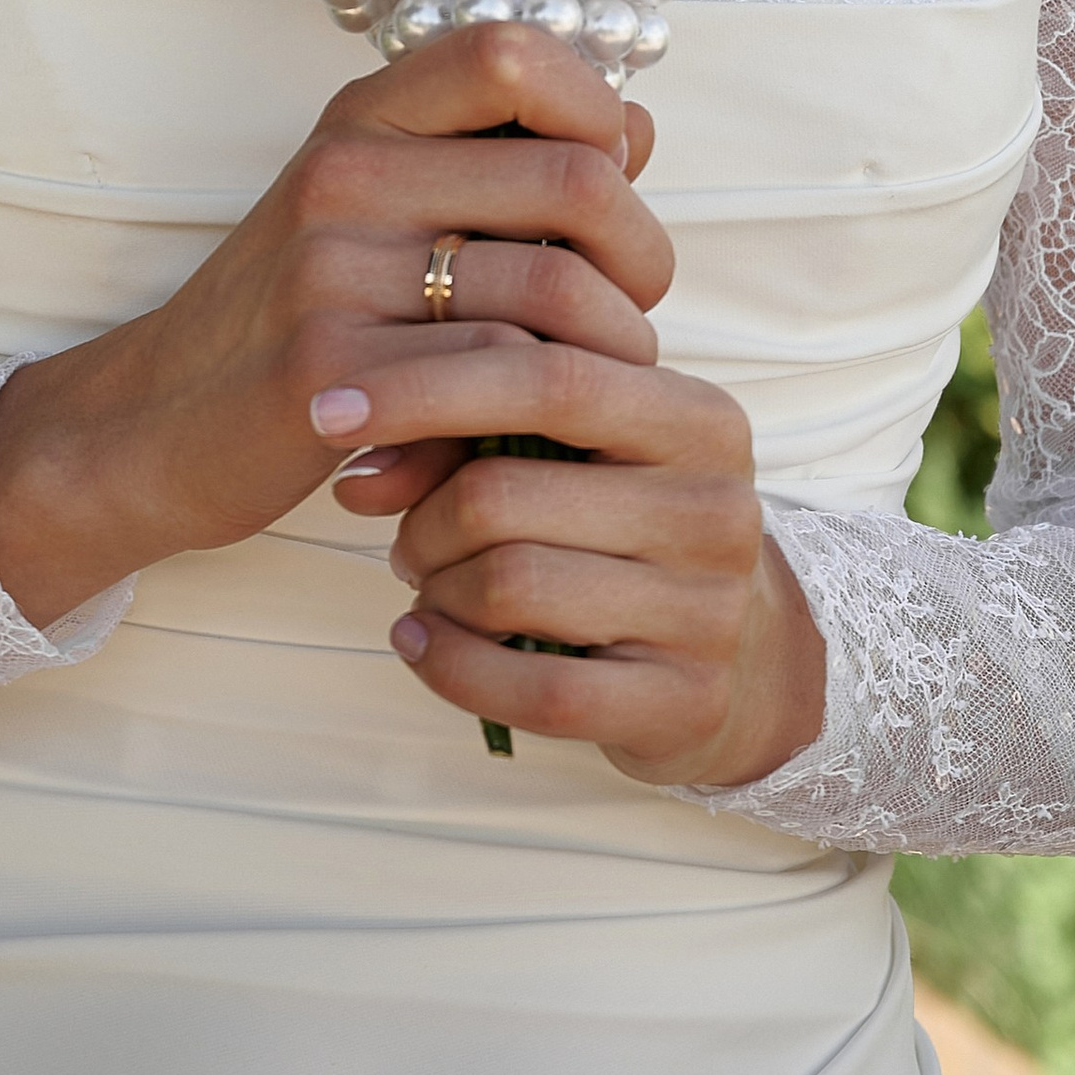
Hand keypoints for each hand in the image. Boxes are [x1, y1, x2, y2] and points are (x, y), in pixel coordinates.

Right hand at [0, 23, 668, 629]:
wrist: (157, 421)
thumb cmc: (299, 312)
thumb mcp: (380, 204)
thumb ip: (497, 160)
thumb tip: (633, 125)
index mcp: (364, 117)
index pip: (511, 48)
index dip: (596, 108)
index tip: (609, 182)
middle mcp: (346, 173)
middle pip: (574, 177)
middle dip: (642, 252)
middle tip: (633, 305)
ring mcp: (332, 270)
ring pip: (555, 289)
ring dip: (614, 348)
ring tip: (599, 378)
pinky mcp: (330, 371)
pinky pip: (498, 379)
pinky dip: (544, 414)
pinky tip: (532, 434)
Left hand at [382, 376, 826, 788]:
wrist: (745, 657)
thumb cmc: (622, 529)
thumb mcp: (576, 455)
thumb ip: (479, 427)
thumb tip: (351, 458)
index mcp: (695, 416)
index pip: (547, 374)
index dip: (426, 386)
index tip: (329, 408)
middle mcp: (716, 505)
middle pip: (505, 491)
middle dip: (423, 517)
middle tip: (404, 536)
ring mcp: (709, 609)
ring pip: (509, 584)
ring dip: (436, 589)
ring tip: (431, 587)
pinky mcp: (686, 699)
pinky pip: (533, 686)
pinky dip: (450, 665)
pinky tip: (421, 644)